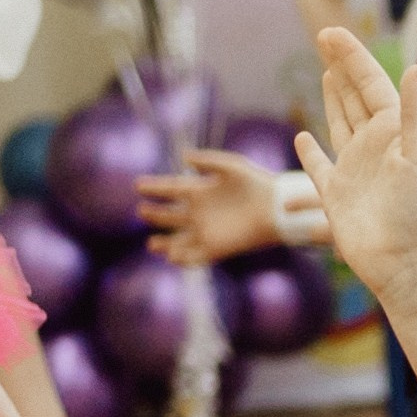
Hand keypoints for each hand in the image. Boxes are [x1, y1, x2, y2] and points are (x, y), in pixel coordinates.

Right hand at [138, 151, 285, 265]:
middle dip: (155, 215)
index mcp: (200, 190)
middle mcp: (200, 212)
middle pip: (170, 216)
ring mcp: (207, 231)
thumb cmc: (257, 183)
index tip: (138, 185)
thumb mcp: (232, 166)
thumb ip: (208, 161)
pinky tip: (173, 257)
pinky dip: (183, 259)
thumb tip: (183, 157)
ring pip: (178, 240)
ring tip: (153, 244)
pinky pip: (195, 257)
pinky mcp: (217, 248)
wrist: (278, 208)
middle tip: (142, 212)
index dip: (154, 187)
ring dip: (165, 243)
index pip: (171, 189)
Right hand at [297, 30, 416, 304]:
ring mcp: (356, 170)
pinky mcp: (337, 196)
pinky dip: (310, 152)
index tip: (330, 33)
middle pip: (356, 97)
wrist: (406, 264)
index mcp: (396, 132)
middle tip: (325, 37)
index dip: (352, 57)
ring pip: (341, 124)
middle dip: (343, 67)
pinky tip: (302, 137)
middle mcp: (376, 147)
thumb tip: (414, 67)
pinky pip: (319, 167)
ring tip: (329, 74)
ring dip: (334, 99)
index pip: (372, 84)